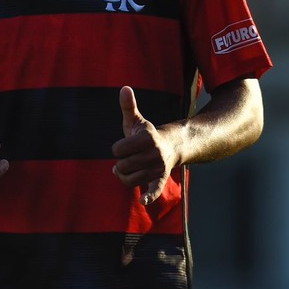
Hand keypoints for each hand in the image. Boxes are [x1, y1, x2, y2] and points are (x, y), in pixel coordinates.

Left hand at [111, 86, 177, 205]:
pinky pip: (155, 189)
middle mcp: (153, 154)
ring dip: (125, 177)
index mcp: (146, 138)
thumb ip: (128, 106)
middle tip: (129, 158)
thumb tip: (124, 88)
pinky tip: (143, 201)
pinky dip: (149, 195)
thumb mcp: (136, 120)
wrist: (171, 146)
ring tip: (129, 170)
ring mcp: (158, 167)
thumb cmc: (146, 134)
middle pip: (122, 166)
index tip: (124, 147)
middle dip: (121, 163)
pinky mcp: (161, 178)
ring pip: (130, 179)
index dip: (117, 149)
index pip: (117, 150)